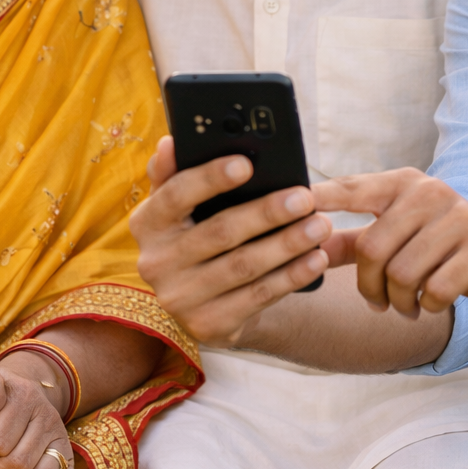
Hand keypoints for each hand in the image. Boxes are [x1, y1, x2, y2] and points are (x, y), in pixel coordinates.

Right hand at [130, 136, 337, 344]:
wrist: (204, 300)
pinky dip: (291, 276)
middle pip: (219, 233)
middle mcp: (156, 263)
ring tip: (320, 225)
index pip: (175, 196)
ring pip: (243, 266)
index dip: (209, 179)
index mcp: (147, 223)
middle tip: (304, 198)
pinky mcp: (209, 325)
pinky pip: (258, 297)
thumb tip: (170, 142)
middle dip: (266, 213)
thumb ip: (175, 172)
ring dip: (287, 244)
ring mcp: (180, 299)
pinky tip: (316, 259)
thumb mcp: (181, 205)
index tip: (246, 164)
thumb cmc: (197, 232)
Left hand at [311, 170, 467, 319]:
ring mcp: (460, 217)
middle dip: (370, 288)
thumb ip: (353, 241)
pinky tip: (434, 303)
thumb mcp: (401, 240)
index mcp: (404, 185)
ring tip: (409, 305)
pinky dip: (429, 306)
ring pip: (403, 274)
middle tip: (379, 303)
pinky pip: (436, 289)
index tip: (287, 207)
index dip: (319, 199)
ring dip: (400, 302)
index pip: (352, 188)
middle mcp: (430, 192)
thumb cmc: (448, 252)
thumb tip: (304, 243)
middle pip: (373, 248)